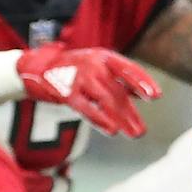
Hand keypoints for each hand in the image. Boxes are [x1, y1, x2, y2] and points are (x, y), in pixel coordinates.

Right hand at [16, 45, 160, 137]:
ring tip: (132, 134)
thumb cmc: (72, 70)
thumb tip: (142, 93)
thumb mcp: (96, 68)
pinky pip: (86, 107)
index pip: (127, 68)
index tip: (156, 96)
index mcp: (103, 57)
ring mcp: (79, 76)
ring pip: (105, 99)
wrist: (36, 68)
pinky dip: (100, 119)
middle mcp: (93, 64)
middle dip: (130, 112)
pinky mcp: (65, 91)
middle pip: (117, 90)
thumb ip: (117, 80)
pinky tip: (111, 130)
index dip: (142, 81)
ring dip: (121, 118)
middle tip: (141, 131)